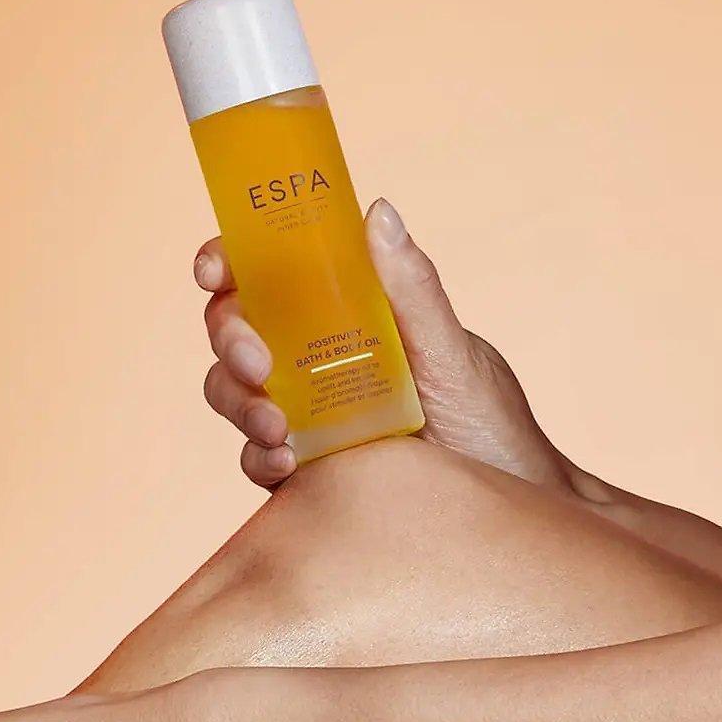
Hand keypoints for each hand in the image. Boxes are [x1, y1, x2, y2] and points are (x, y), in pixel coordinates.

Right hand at [195, 196, 576, 490]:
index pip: (269, 274)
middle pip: (236, 332)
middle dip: (230, 340)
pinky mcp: (305, 472)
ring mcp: (305, 414)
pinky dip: (259, 457)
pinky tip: (288, 463)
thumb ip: (413, 289)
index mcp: (345, 311)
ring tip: (278, 428)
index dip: (226, 263)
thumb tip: (378, 210)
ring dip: (239, 403)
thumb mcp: (451, 352)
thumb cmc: (489, 422)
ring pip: (234, 394)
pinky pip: (257, 458)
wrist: (506, 512)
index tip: (215, 270)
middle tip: (257, 363)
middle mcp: (315, 357)